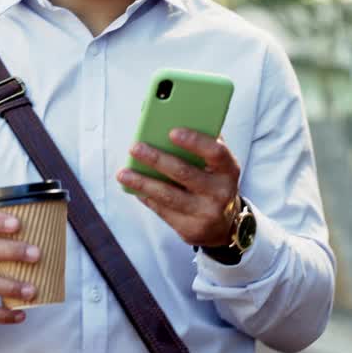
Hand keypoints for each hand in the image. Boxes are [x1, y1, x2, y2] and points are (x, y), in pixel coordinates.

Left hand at [117, 128, 240, 247]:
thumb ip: (202, 144)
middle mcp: (221, 192)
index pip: (215, 153)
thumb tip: (169, 122)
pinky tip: (134, 187)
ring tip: (123, 173)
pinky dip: (146, 197)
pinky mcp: (190, 229)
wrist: (225, 224)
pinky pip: (162, 211)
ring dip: (143, 182)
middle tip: (135, 147)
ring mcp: (206, 214)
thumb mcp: (217, 165)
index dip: (195, 141)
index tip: (171, 131)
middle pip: (184, 173)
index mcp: (228, 170)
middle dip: (157, 159)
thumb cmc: (214, 182)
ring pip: (168, 196)